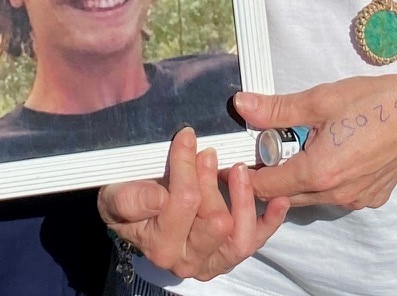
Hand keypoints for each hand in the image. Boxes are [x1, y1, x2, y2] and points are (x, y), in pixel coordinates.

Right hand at [100, 128, 287, 281]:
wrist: (137, 219)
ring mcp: (212, 259)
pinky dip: (270, 220)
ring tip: (238, 168)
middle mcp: (187, 260)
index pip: (180, 205)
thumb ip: (130, 199)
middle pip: (213, 220)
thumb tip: (157, 198)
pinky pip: (256, 240)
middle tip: (208, 151)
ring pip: (238, 237)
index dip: (185, 167)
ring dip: (242, 199)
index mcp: (159, 244)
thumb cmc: (128, 200)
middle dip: (212, 181)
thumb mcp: (116, 196)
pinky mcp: (231, 252)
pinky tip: (279, 199)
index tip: (187, 136)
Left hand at [241, 64, 396, 210]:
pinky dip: (327, 180)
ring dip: (300, 177)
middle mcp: (336, 195)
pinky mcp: (372, 197)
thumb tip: (242, 106)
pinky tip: (335, 152)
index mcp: (318, 173)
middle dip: (272, 175)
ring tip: (303, 145)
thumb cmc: (374, 101)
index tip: (237, 160)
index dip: (246, 174)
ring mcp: (356, 199)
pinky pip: (338, 195)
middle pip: (286, 195)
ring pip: (312, 197)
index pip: (265, 186)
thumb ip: (277, 109)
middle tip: (269, 146)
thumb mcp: (320, 99)